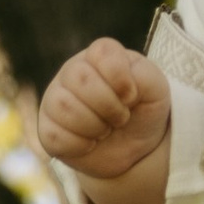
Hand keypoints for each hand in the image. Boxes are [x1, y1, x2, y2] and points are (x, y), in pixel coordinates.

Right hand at [37, 36, 172, 182]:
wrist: (134, 150)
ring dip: (94, 126)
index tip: (132, 97)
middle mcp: (73, 71)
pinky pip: (54, 134)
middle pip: (80, 77)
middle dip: (108, 106)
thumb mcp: (157, 91)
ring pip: (63, 105)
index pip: (102, 52)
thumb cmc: (143, 112)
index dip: (120, 78)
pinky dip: (79, 145)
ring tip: (105, 130)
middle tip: (121, 118)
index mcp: (100, 56)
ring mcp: (56, 98)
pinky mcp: (47, 128)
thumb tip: (123, 87)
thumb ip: (145, 76)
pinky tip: (90, 144)